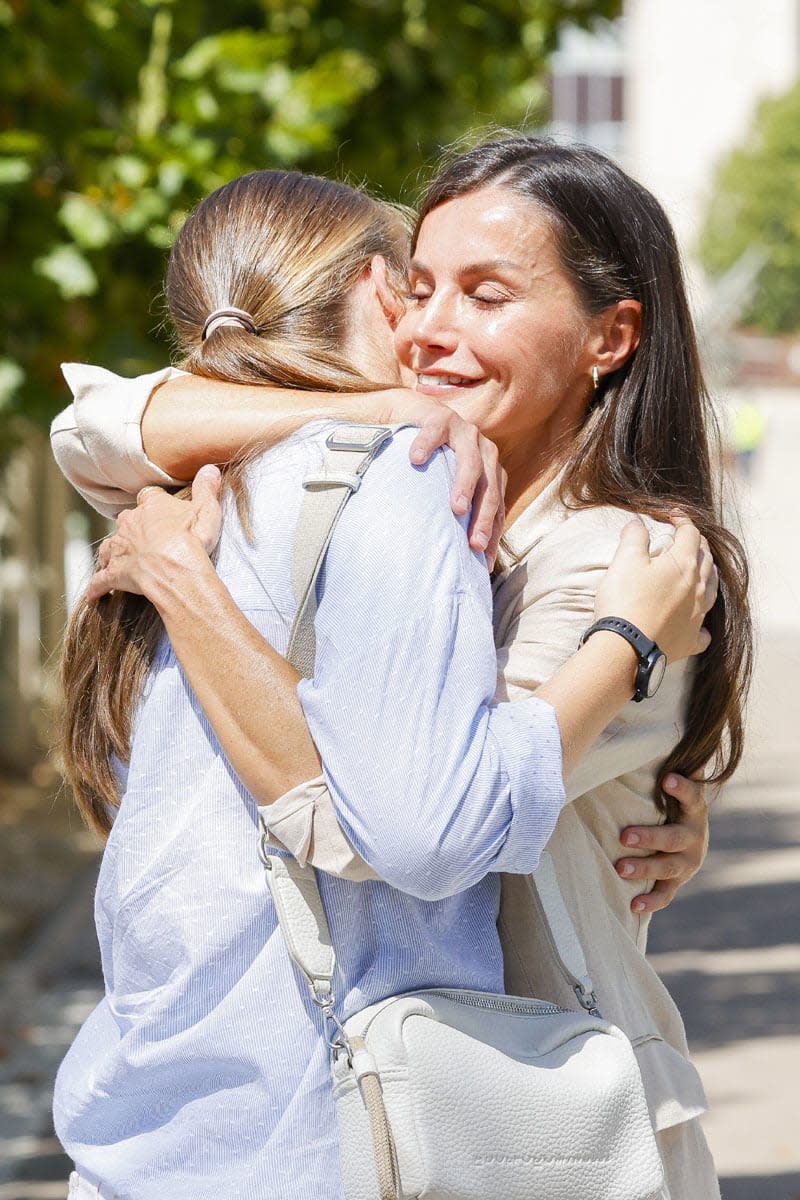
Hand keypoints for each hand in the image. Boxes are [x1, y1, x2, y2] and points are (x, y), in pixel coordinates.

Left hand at [87, 465, 222, 601]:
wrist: (176, 569)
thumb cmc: (193, 539)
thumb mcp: (207, 509)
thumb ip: (207, 488)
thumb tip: (209, 467)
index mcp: (152, 507)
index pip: (149, 498)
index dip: (155, 505)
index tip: (161, 512)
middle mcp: (130, 523)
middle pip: (126, 521)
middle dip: (132, 529)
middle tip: (144, 539)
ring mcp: (120, 548)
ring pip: (109, 547)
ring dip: (112, 553)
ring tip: (116, 560)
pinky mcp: (115, 573)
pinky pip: (100, 580)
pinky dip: (97, 587)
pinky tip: (94, 595)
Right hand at [383, 388, 505, 569]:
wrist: (413, 415)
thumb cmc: (431, 459)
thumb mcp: (448, 485)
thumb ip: (458, 509)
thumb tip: (458, 554)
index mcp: (491, 470)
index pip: (497, 507)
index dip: (492, 533)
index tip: (484, 562)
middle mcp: (483, 449)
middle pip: (490, 486)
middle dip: (484, 516)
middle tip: (474, 543)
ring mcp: (463, 431)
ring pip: (470, 460)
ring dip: (464, 485)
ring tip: (457, 508)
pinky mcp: (440, 416)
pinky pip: (435, 431)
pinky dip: (426, 444)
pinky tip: (416, 460)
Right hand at [594, 515, 717, 661]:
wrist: (625, 647)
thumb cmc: (625, 600)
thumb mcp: (625, 560)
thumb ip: (634, 537)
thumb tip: (637, 523)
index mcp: (684, 564)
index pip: (690, 533)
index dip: (682, 520)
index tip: (672, 516)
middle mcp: (698, 588)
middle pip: (706, 559)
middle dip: (698, 544)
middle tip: (686, 538)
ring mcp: (697, 615)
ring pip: (712, 589)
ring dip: (708, 575)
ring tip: (701, 570)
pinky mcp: (690, 640)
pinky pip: (704, 630)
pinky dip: (702, 622)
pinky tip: (697, 621)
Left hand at [615, 772, 708, 913]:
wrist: (683, 839)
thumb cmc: (665, 801)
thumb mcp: (667, 782)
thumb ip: (662, 761)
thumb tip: (651, 722)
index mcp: (693, 809)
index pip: (694, 796)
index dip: (683, 787)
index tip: (667, 776)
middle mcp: (694, 836)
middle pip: (675, 838)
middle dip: (650, 836)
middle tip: (624, 835)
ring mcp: (686, 862)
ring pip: (668, 867)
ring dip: (644, 867)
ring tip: (619, 867)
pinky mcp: (677, 882)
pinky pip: (666, 894)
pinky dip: (651, 901)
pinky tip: (634, 905)